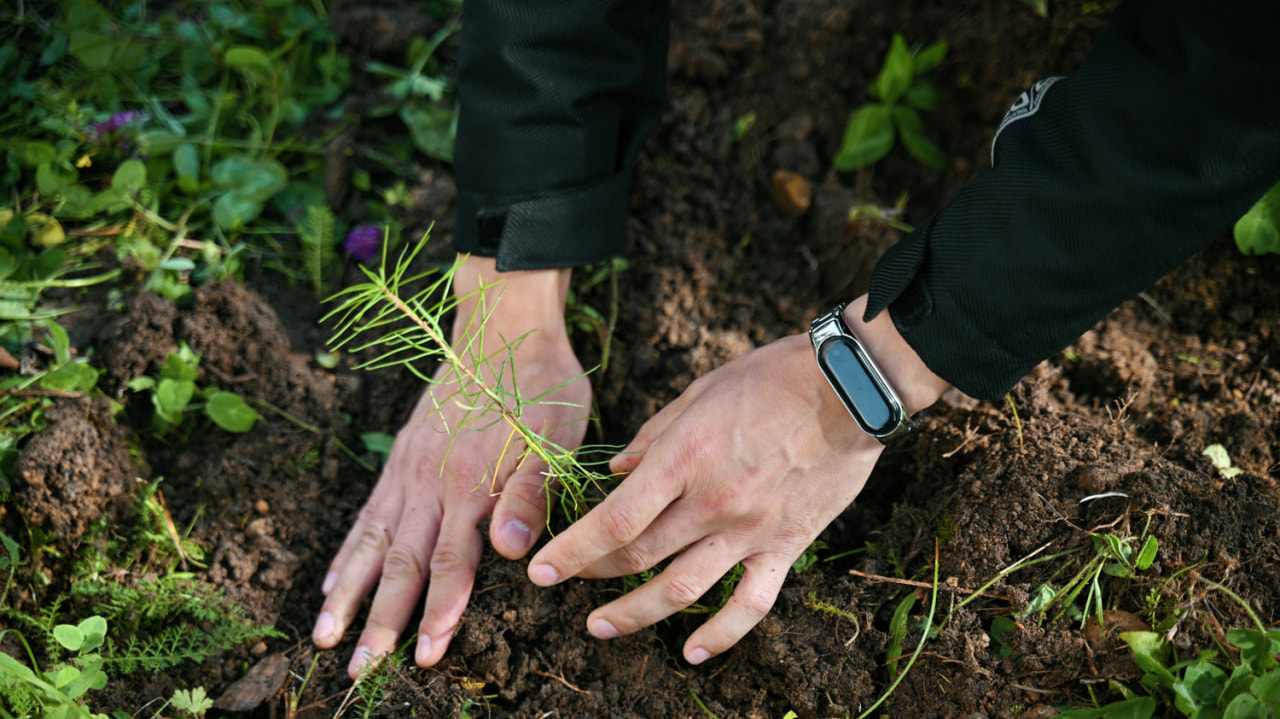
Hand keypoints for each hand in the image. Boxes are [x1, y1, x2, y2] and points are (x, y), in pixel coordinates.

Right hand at [312, 256, 589, 676]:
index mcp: (471, 482)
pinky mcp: (400, 459)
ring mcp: (408, 471)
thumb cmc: (541, 383)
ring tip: (324, 638)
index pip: (453, 561)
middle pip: (401, 564)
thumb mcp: (556, 434)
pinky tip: (328, 581)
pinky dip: (345, 551)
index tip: (425, 656)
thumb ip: (530, 492)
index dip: (440, 610)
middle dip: (380, 621)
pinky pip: (366, 514)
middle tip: (359, 672)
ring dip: (348, 596)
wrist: (502, 323)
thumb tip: (512, 552)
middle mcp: (430, 482)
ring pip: (372, 544)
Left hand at [525, 295, 948, 663]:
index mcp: (685, 459)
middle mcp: (713, 503)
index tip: (540, 571)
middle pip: (638, 557)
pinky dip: (721, 633)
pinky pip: (751, 602)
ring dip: (636, 615)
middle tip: (567, 583)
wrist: (851, 388)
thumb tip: (615, 471)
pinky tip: (693, 651)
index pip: (615, 522)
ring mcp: (751, 530)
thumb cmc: (772, 377)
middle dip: (592, 575)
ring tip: (601, 628)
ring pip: (682, 589)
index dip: (571, 551)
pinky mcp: (786, 545)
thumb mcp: (700, 391)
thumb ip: (654, 436)